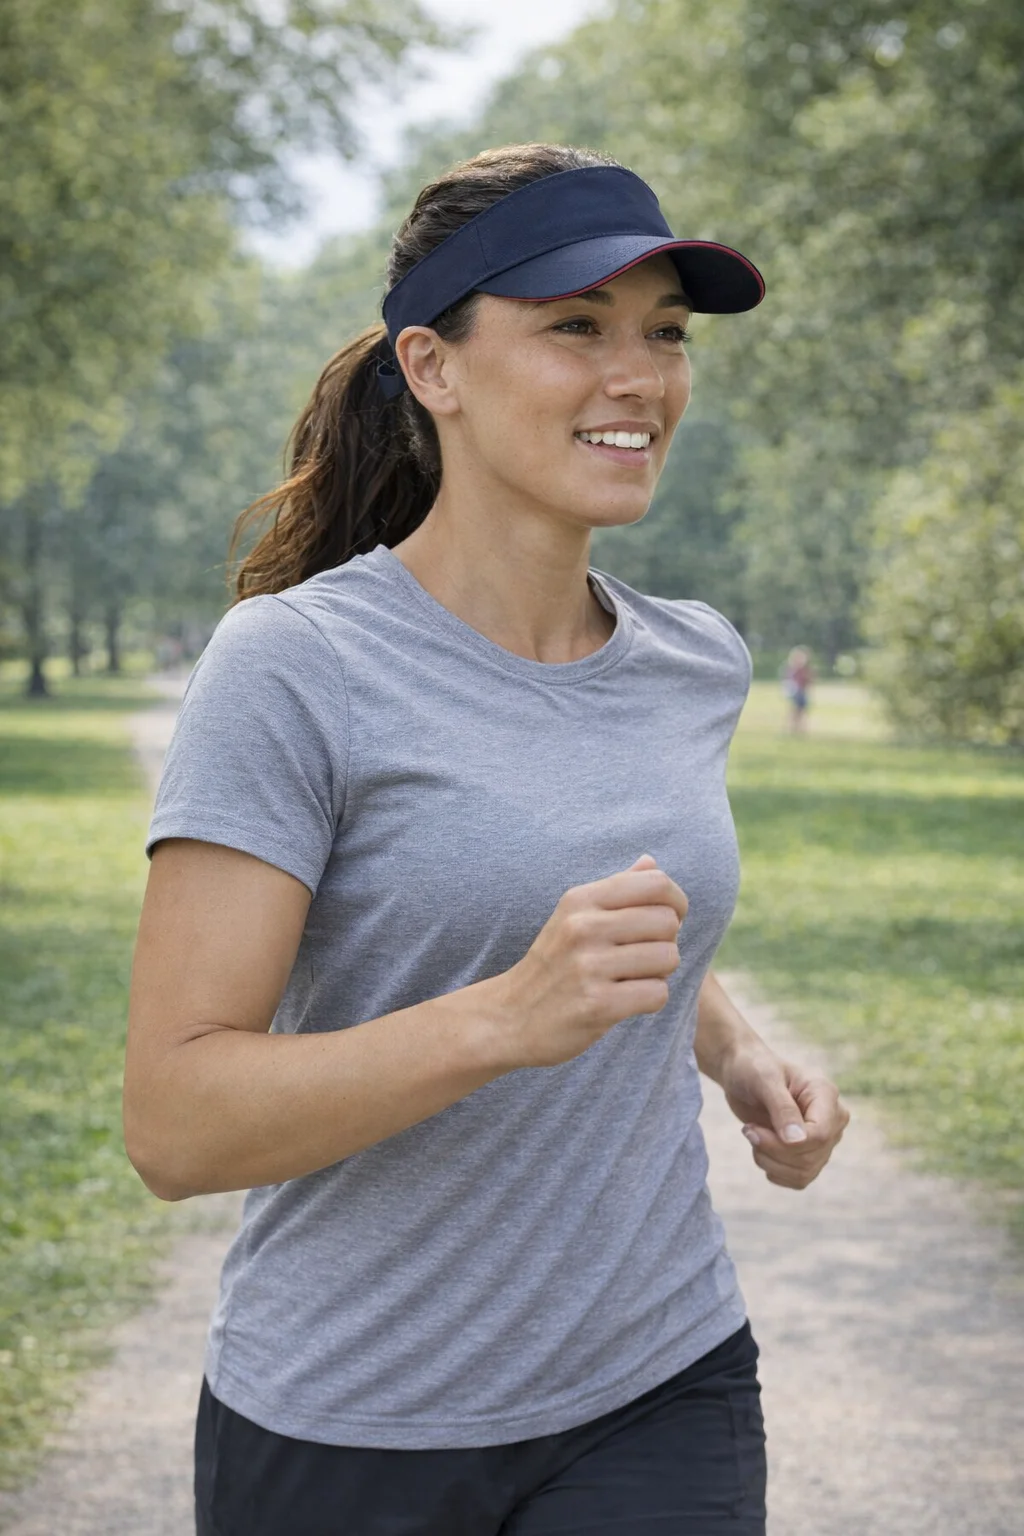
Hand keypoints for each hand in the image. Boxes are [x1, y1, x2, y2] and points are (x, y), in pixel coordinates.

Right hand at [492, 853, 687, 1068]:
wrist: (509, 1017)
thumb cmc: (553, 964)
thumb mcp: (573, 917)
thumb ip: (616, 888)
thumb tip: (651, 861)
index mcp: (581, 899)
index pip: (656, 883)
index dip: (676, 902)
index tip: (666, 922)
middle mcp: (583, 927)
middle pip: (668, 921)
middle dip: (667, 942)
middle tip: (643, 957)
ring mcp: (589, 966)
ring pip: (668, 958)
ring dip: (660, 973)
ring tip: (633, 978)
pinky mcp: (597, 1005)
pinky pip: (657, 994)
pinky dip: (650, 1000)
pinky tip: (626, 1000)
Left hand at [719, 1043, 849, 1188]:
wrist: (743, 1074)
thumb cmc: (753, 1068)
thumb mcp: (763, 1080)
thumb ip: (782, 1108)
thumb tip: (798, 1140)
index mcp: (826, 1094)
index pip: (820, 1135)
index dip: (786, 1144)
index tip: (753, 1130)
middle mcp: (832, 1119)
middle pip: (811, 1157)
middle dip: (772, 1150)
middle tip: (748, 1130)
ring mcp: (824, 1139)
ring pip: (805, 1173)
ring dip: (770, 1162)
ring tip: (753, 1136)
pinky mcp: (811, 1154)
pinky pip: (799, 1180)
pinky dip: (774, 1171)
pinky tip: (761, 1150)